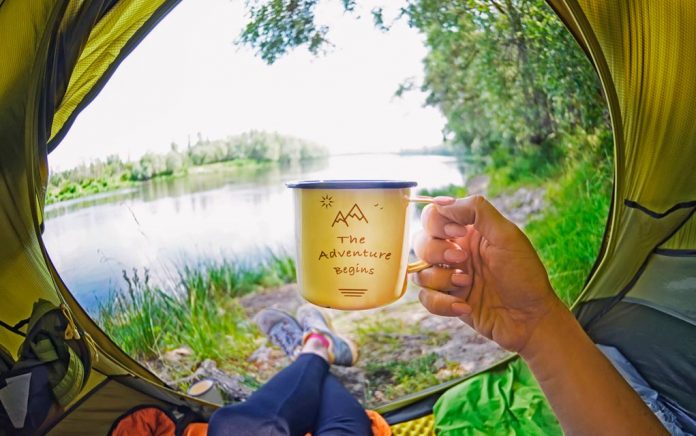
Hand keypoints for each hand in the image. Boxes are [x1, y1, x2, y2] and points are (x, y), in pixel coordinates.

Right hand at [412, 195, 563, 353]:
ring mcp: (449, 277)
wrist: (530, 319)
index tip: (459, 233)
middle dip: (436, 251)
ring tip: (467, 285)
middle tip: (462, 260)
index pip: (433, 216)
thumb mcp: (507, 235)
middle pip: (420, 242)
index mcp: (468, 232)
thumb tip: (442, 202)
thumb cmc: (524, 275)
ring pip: (420, 271)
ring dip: (440, 278)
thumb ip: (476, 210)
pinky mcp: (447, 300)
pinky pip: (425, 298)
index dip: (438, 223)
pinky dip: (441, 303)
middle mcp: (455, 251)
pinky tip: (466, 307)